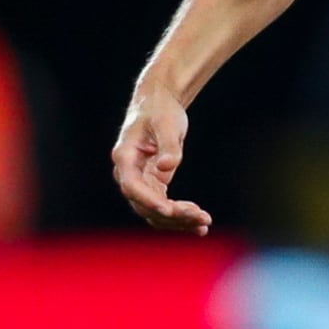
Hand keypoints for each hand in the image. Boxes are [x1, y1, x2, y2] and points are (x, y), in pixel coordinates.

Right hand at [110, 90, 212, 233]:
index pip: (133, 186)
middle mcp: (128, 173)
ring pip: (154, 211)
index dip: (149, 200)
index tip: (170, 210)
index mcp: (124, 157)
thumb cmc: (161, 109)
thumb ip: (168, 145)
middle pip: (144, 205)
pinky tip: (199, 225)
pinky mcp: (153, 183)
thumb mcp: (167, 123)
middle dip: (172, 215)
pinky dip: (179, 216)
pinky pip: (163, 206)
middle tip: (202, 218)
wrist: (158, 103)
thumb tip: (167, 167)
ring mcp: (140, 181)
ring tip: (204, 225)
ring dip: (177, 221)